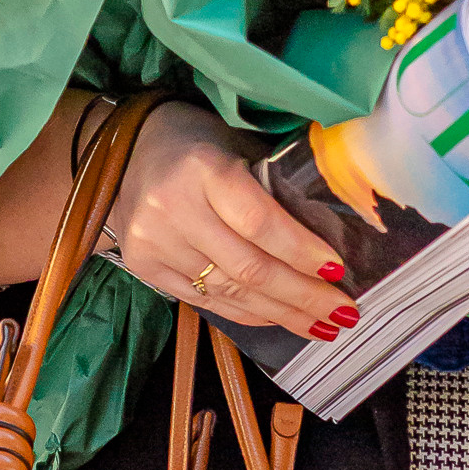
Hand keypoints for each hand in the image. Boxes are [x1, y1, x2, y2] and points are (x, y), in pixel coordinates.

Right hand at [105, 102, 355, 348]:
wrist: (124, 152)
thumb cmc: (198, 143)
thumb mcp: (238, 147)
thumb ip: (276, 186)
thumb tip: (333, 231)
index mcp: (202, 169)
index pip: (258, 221)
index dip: (300, 251)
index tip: (337, 271)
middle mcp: (173, 209)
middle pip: (248, 268)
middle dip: (302, 296)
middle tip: (344, 314)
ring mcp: (155, 242)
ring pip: (230, 291)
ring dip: (282, 314)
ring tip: (322, 326)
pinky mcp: (145, 266)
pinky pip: (207, 301)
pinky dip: (248, 313)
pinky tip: (280, 319)